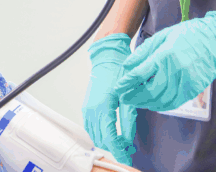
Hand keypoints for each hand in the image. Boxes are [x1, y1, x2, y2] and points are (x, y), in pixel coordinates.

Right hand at [82, 34, 136, 164]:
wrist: (106, 58)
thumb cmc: (118, 71)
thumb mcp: (128, 96)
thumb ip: (128, 119)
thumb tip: (128, 138)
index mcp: (103, 108)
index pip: (109, 138)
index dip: (119, 151)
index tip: (127, 157)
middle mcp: (92, 110)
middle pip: (101, 139)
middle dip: (115, 147)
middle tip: (129, 149)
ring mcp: (87, 109)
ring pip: (95, 135)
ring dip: (107, 142)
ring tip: (122, 141)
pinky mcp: (87, 108)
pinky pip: (90, 128)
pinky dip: (100, 134)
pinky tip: (111, 132)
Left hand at [113, 12, 215, 111]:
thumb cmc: (188, 35)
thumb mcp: (162, 36)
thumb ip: (144, 52)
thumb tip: (127, 66)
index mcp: (165, 55)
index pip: (139, 74)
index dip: (126, 83)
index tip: (118, 87)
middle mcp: (175, 70)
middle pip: (149, 91)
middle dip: (134, 97)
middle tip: (125, 98)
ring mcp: (186, 82)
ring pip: (161, 100)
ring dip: (146, 103)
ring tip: (137, 100)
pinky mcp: (194, 89)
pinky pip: (174, 102)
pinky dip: (161, 105)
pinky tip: (153, 102)